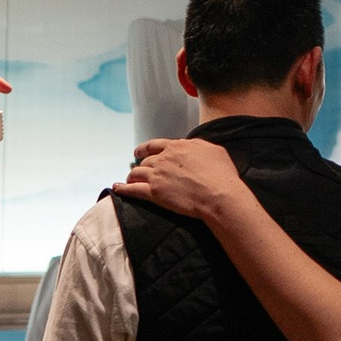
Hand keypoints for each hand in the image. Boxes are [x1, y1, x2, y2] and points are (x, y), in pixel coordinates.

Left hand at [115, 137, 247, 222]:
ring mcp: (157, 175)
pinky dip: (123, 189)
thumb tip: (194, 147)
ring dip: (132, 176)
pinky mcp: (154, 193)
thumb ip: (199, 147)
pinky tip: (118, 188)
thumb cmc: (222, 175)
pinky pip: (133, 190)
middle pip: (145, 161)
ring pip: (136, 173)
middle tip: (140, 171)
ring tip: (130, 180)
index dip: (144, 148)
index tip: (139, 152)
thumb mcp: (214, 151)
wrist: (219, 195)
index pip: (154, 145)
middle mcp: (164, 159)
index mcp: (177, 147)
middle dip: (141, 166)